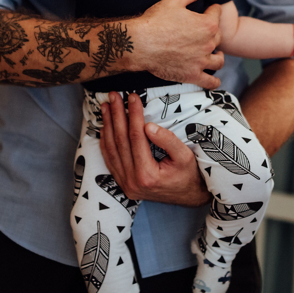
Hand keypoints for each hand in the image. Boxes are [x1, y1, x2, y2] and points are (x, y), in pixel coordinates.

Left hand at [100, 92, 208, 206]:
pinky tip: (104, 127)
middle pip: (120, 141)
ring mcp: (125, 184)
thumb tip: (148, 125)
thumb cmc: (189, 174)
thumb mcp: (185, 156)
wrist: (188, 196)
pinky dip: (105, 142)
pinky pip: (110, 160)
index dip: (133, 114)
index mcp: (147, 175)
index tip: (132, 97)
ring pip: (111, 150)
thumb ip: (168, 140)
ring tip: (105, 106)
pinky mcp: (122, 184)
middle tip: (114, 96)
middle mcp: (132, 181)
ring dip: (107, 126)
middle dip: (116, 115)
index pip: (136, 137)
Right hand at [130, 0, 223, 89]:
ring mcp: (201, 61)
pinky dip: (214, 82)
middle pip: (218, 37)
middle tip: (204, 32)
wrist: (139, 45)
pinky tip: (213, 79)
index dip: (212, 10)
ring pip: (218, 60)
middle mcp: (208, 44)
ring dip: (217, 56)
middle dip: (213, 33)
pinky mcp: (192, 75)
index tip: (209, 10)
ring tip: (214, 54)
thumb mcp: (173, 0)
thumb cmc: (155, 21)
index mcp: (207, 24)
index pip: (217, 14)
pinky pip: (210, 82)